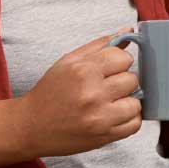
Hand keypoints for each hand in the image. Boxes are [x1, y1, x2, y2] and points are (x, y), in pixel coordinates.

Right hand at [15, 28, 142, 157]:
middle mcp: (93, 94)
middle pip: (132, 79)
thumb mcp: (68, 61)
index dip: (119, 62)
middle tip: (107, 87)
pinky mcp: (104, 136)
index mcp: (83, 71)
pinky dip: (129, 119)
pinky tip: (115, 115)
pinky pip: (134, 124)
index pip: (124, 58)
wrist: (31, 126)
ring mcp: (100, 117)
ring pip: (136, 103)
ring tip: (111, 102)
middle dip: (122, 81)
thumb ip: (100, 45)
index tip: (110, 69)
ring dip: (127, 101)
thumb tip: (129, 31)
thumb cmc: (50, 92)